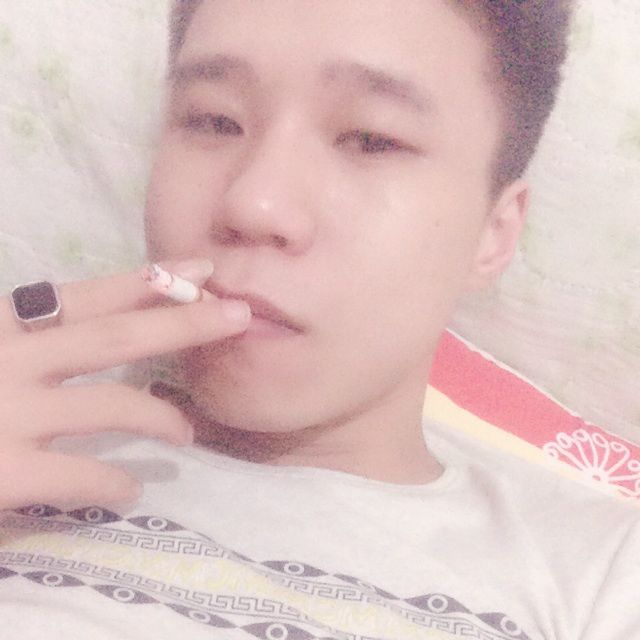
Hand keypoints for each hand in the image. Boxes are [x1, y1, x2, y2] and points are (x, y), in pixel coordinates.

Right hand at [0, 260, 250, 510]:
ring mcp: (8, 414)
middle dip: (184, 325)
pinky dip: (114, 482)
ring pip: (111, 404)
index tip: (201, 269)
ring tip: (187, 434)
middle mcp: (10, 361)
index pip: (87, 298)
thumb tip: (86, 336)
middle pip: (115, 337)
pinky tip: (131, 491)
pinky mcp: (5, 471)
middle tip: (239, 316)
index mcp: (2, 327)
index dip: (147, 282)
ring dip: (161, 416)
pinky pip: (81, 474)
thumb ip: (27, 344)